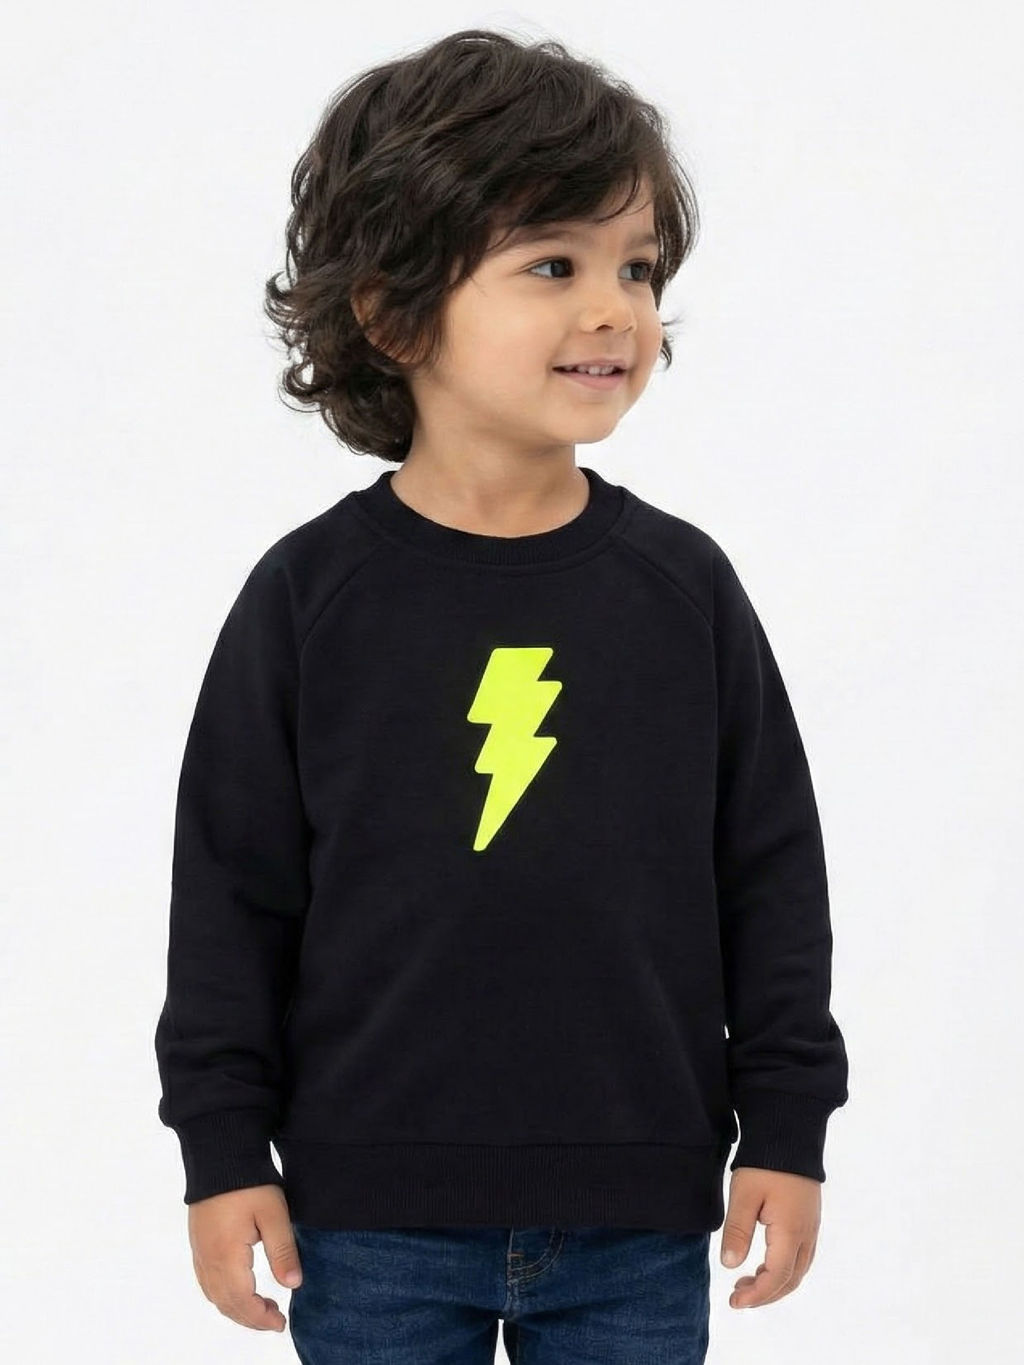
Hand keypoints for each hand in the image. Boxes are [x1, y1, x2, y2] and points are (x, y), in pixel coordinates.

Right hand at [187, 1183, 302, 1332]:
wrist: (219, 1156)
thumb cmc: (249, 1183)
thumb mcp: (273, 1214)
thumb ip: (282, 1250)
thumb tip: (293, 1285)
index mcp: (226, 1256)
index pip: (242, 1301)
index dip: (261, 1318)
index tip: (280, 1324)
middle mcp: (207, 1259)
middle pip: (226, 1303)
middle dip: (250, 1318)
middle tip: (275, 1321)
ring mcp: (199, 1252)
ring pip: (214, 1295)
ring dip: (237, 1309)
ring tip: (262, 1309)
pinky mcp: (198, 1243)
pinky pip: (207, 1282)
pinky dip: (223, 1296)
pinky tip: (238, 1291)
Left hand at [719, 1166, 820, 1309]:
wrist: (789, 1135)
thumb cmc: (764, 1163)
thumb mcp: (743, 1195)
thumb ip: (737, 1231)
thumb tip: (730, 1265)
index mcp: (790, 1232)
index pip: (775, 1278)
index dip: (756, 1296)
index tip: (734, 1302)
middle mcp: (806, 1235)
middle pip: (790, 1280)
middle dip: (765, 1295)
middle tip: (737, 1297)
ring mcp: (811, 1228)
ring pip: (798, 1271)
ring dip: (774, 1284)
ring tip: (746, 1283)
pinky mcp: (810, 1220)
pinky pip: (801, 1257)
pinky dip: (783, 1270)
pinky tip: (764, 1265)